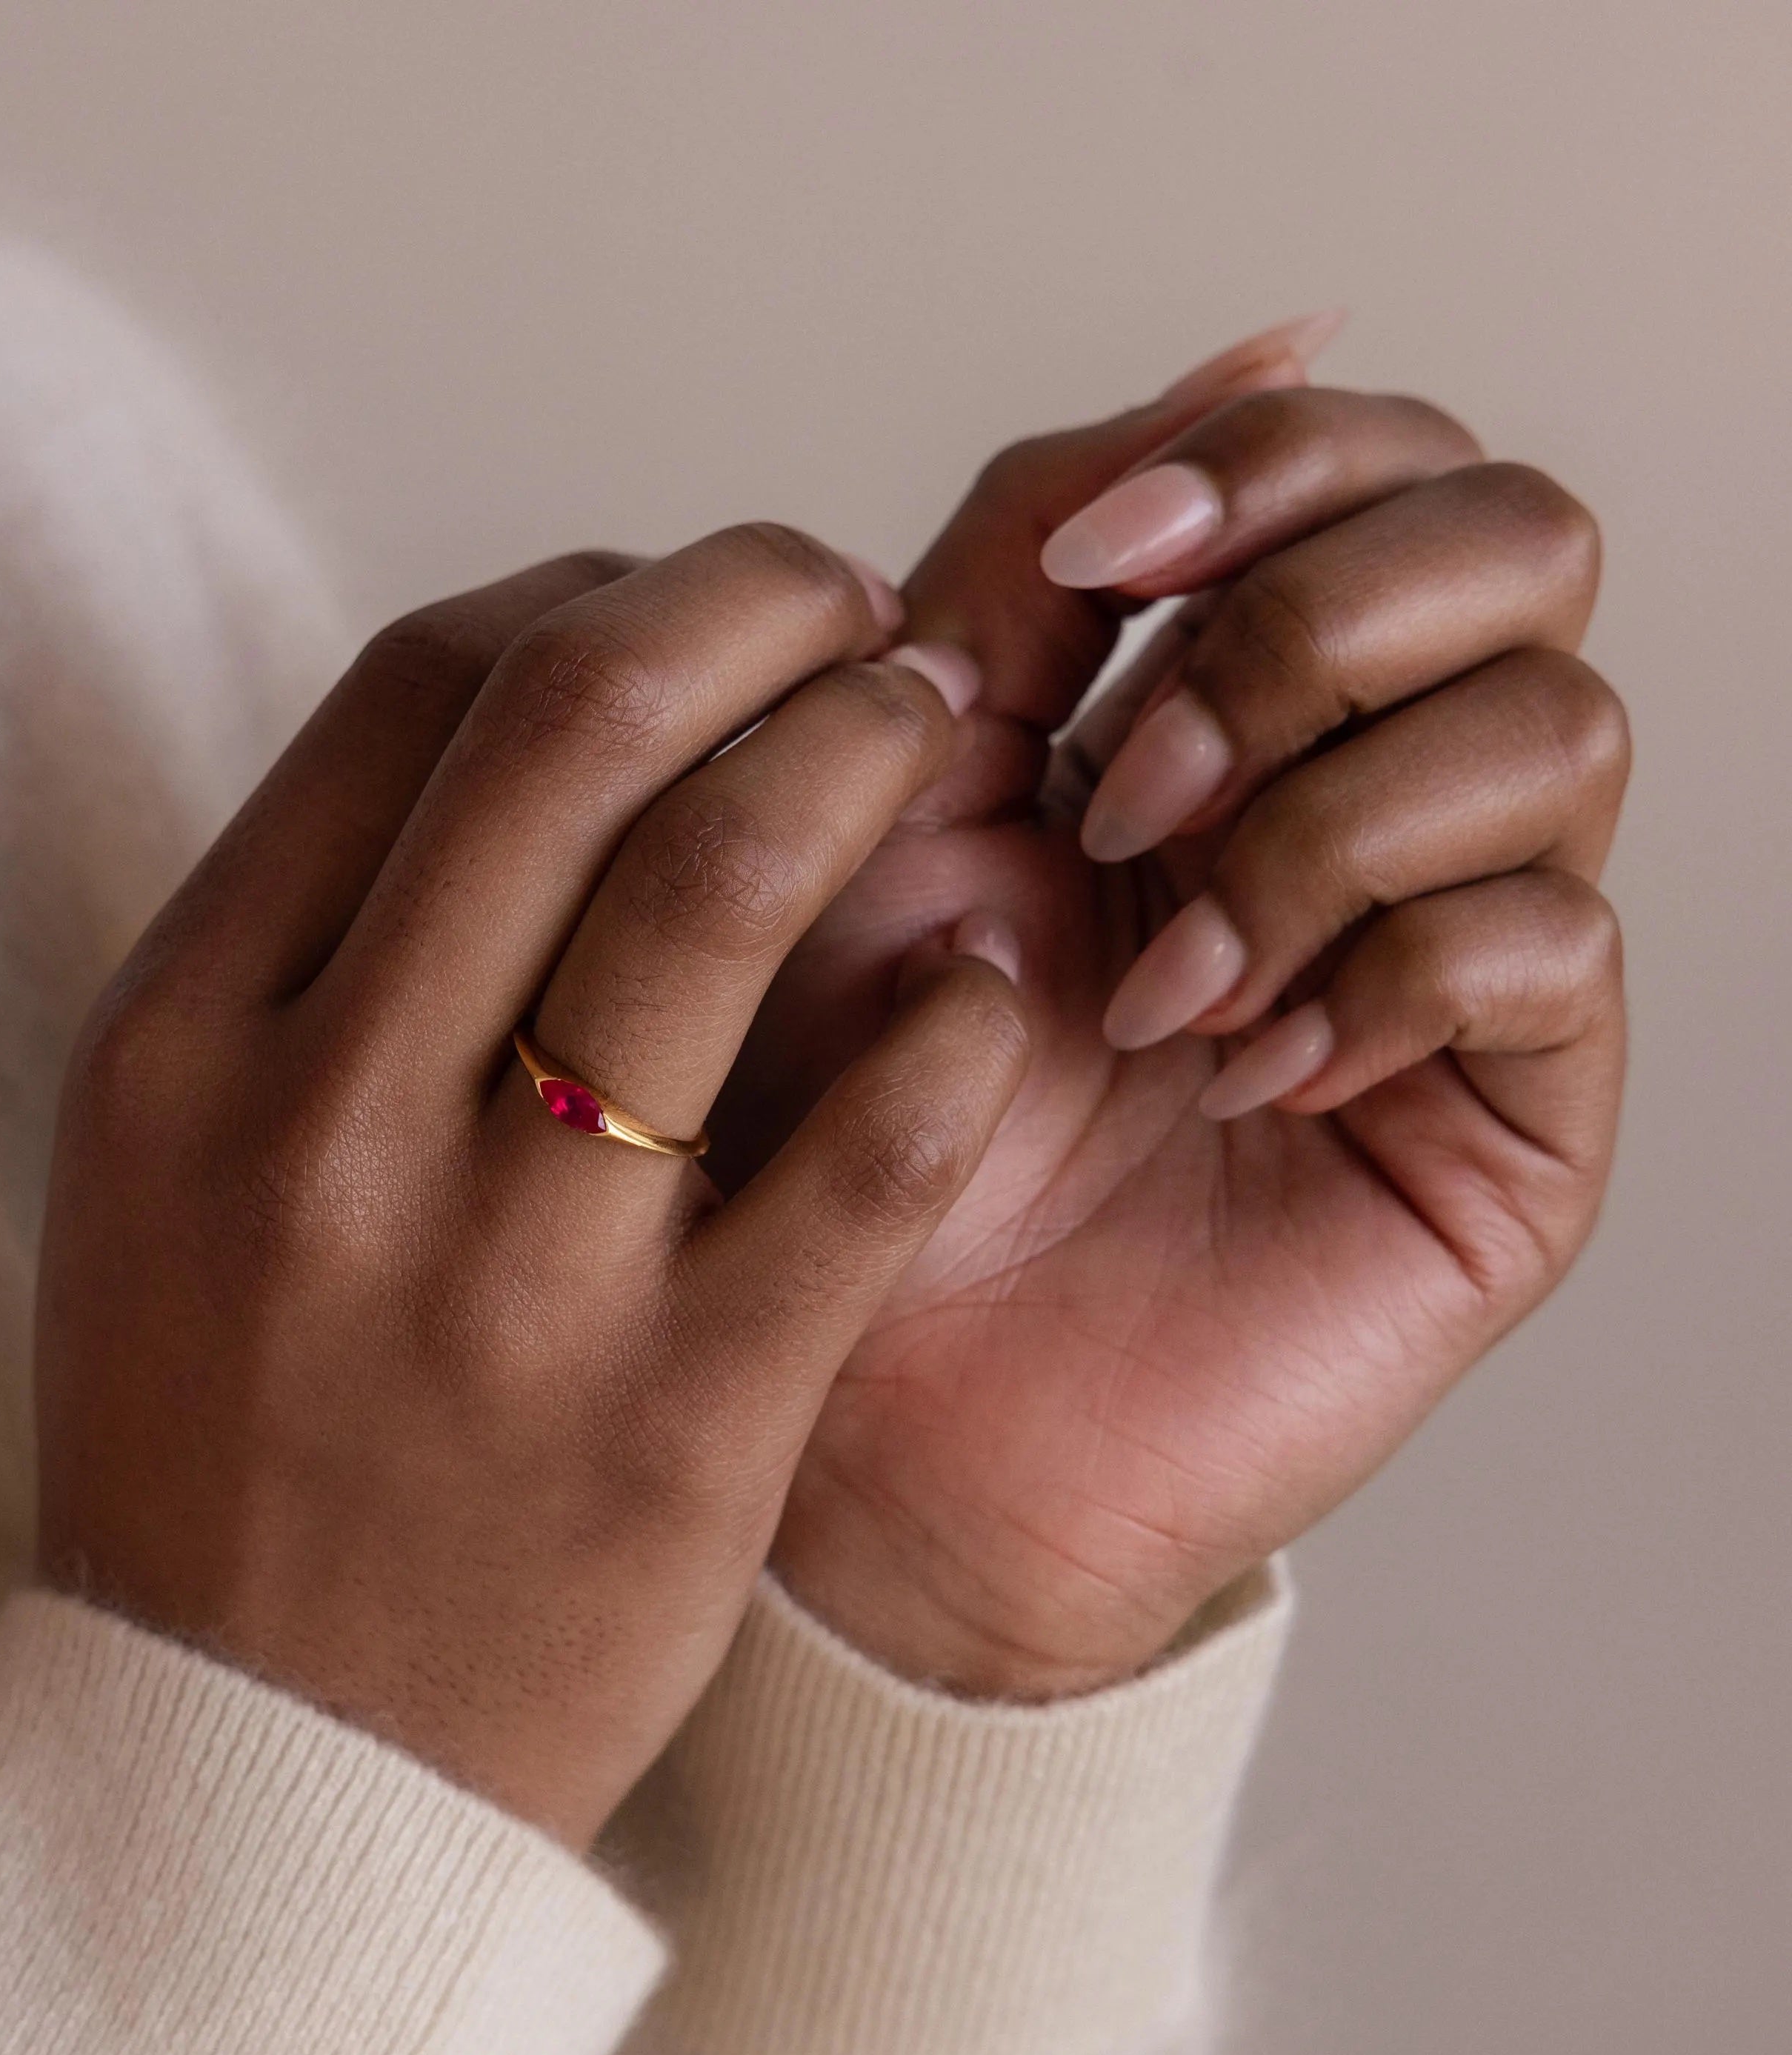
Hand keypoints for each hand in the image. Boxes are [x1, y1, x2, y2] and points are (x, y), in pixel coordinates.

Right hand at [34, 529, 1025, 1847]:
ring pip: (725, 886)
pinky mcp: (683, 1420)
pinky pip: (870, 1151)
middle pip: (575, 723)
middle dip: (758, 605)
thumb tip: (542, 706)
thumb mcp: (183, 1159)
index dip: (599, 594)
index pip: (418, 687)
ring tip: (940, 737)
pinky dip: (955, 1025)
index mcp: (187, 1032)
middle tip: (865, 611)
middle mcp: (326, 1124)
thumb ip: (326, 938)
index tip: (701, 613)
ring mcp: (506, 1278)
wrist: (273, 1768)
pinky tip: (989, 989)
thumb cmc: (235, 1432)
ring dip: (865, 756)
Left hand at [720, 329, 1627, 1697]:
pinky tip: (1237, 1069)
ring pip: (1556, 726)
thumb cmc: (847, 1087)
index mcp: (1231, 693)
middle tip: (1127, 799)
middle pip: (1514, 541)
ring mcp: (1458, 946)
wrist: (868, 1371)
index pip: (1371, 457)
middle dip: (1306, 637)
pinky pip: (1549, 942)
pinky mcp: (1512, 1107)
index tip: (1092, 582)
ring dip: (1325, 826)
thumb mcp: (891, 787)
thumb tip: (1257, 333)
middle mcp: (1371, 792)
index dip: (1258, 464)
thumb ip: (1028, 562)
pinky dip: (1376, 977)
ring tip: (1155, 977)